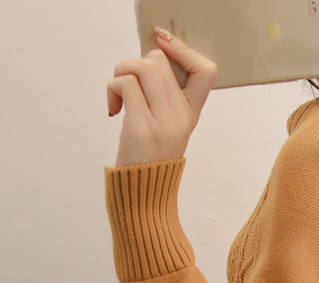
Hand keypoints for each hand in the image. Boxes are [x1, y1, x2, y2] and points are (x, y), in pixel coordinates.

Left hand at [107, 29, 216, 166]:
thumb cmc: (150, 161)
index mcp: (190, 114)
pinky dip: (112, 89)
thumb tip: (147, 61)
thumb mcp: (168, 129)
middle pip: (159, 61)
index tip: (161, 49)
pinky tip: (114, 109)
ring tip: (119, 96)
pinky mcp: (141, 128)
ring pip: (143, 68)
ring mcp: (162, 122)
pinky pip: (125, 84)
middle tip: (127, 86)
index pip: (205, 71)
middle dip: (135, 64)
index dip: (183, 50)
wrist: (144, 197)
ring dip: (121, 72)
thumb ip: (164, 98)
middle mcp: (181, 117)